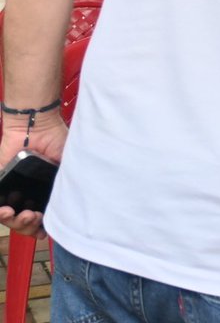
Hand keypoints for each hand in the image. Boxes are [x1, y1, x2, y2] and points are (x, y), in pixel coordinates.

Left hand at [0, 109, 67, 238]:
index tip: (42, 232)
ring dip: (12, 220)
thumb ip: (69, 183)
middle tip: (32, 216)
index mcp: (44, 191)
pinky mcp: (0, 181)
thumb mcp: (68, 165)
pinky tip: (5, 209)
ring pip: (7, 215)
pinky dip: (0, 210)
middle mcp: (27, 192)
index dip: (40, 228)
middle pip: (22, 221)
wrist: (35, 126)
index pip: (40, 216)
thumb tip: (74, 204)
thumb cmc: (55, 140)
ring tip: (16, 213)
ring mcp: (12, 188)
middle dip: (26, 225)